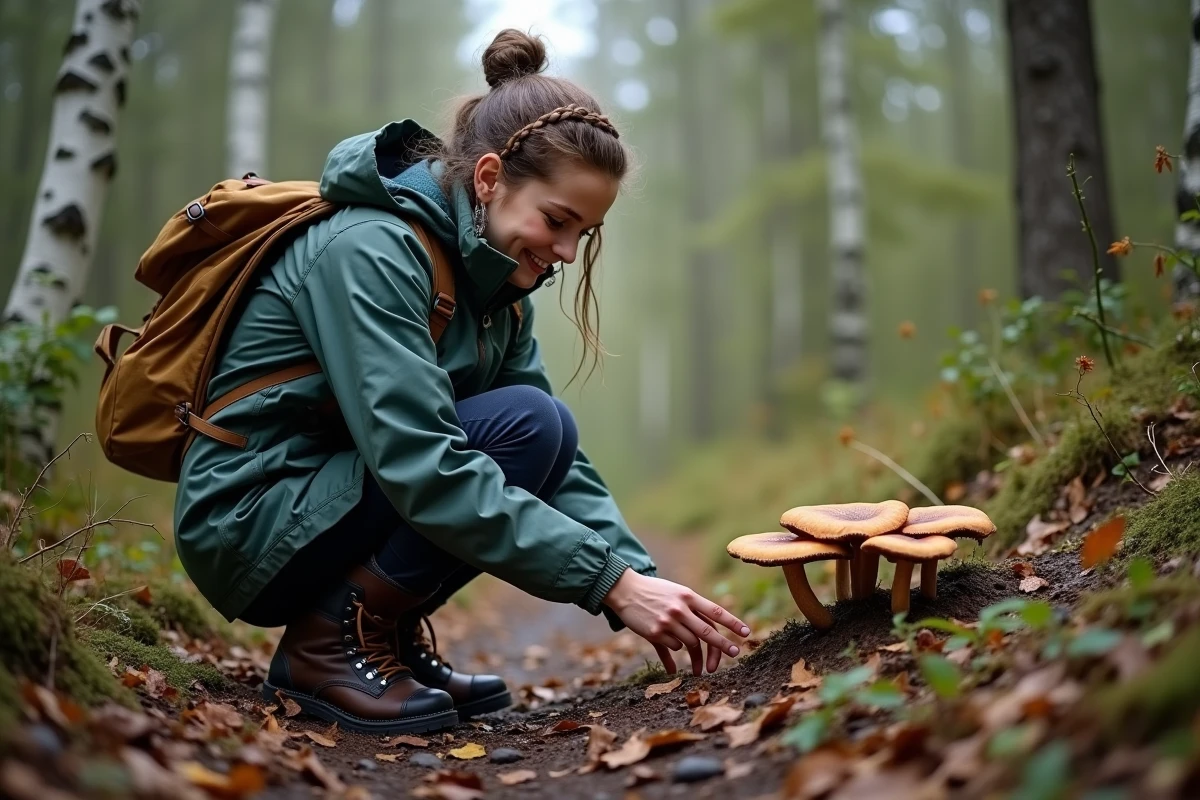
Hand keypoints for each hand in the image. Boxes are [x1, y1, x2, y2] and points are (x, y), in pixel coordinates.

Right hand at [603, 569, 750, 676]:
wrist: (625, 590)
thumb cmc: (655, 592)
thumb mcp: (676, 593)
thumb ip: (693, 608)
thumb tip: (710, 628)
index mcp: (687, 596)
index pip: (715, 611)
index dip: (732, 623)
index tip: (746, 632)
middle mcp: (679, 609)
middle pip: (707, 632)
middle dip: (724, 646)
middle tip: (735, 654)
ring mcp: (667, 623)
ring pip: (689, 644)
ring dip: (695, 656)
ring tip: (699, 668)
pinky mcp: (654, 634)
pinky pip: (672, 650)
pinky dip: (675, 658)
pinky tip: (674, 667)